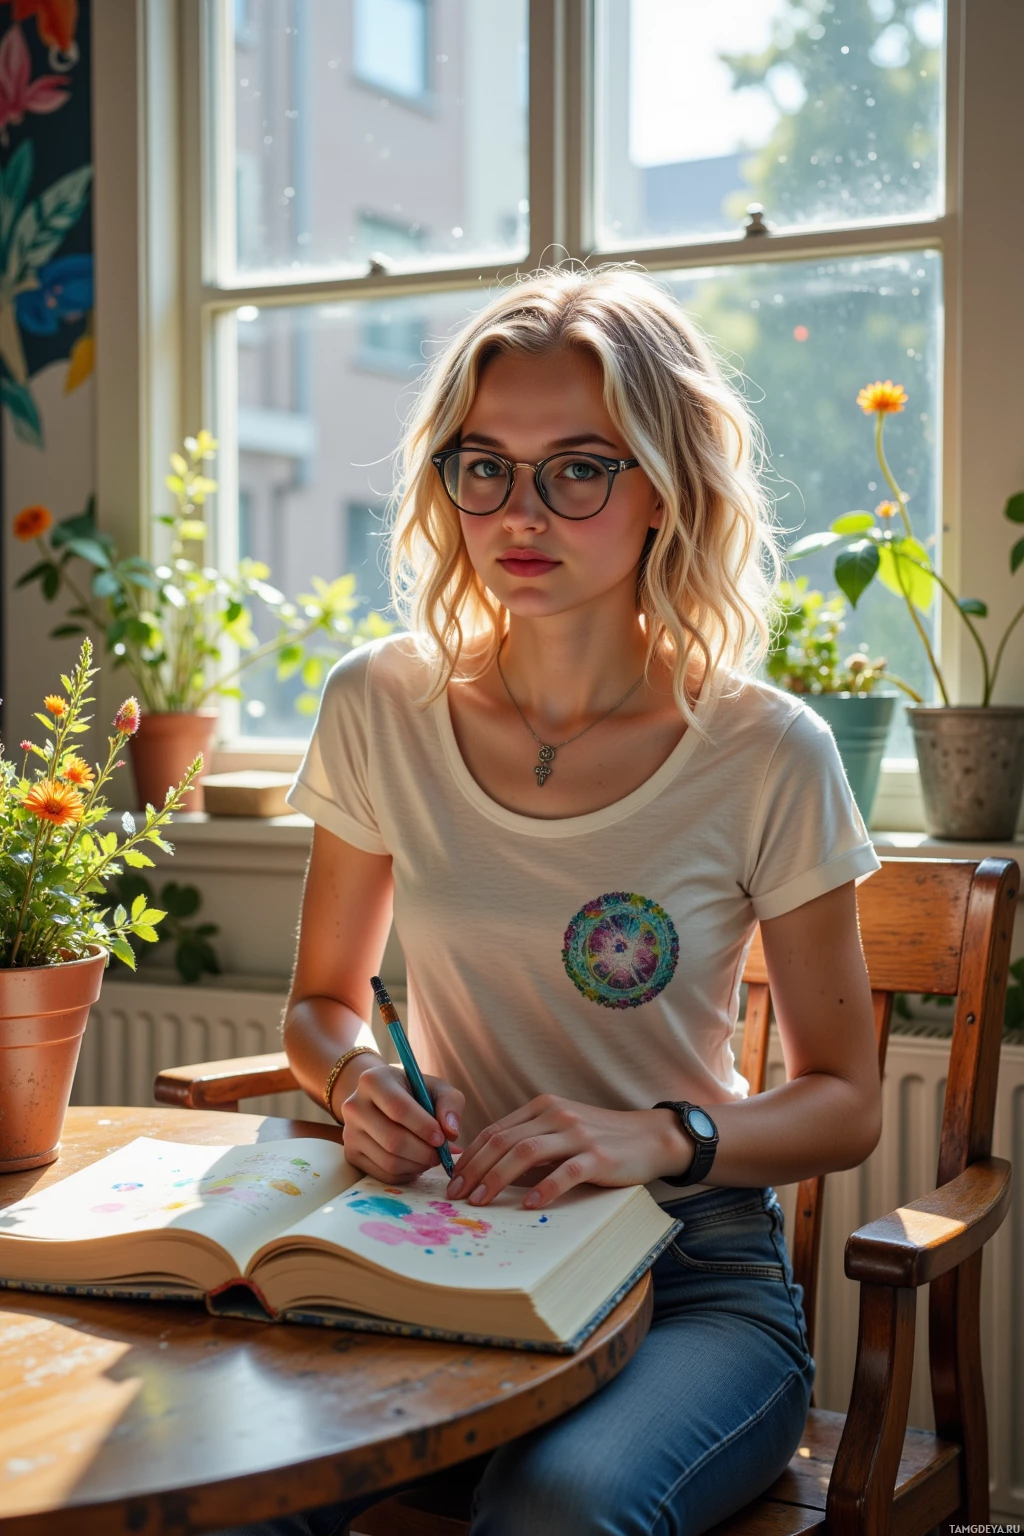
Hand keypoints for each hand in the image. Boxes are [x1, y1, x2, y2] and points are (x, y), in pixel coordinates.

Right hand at [337, 1059, 464, 1183]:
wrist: (382, 1099)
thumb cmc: (414, 1092)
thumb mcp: (436, 1087)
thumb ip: (450, 1103)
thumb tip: (450, 1132)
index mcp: (373, 1080)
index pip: (398, 1109)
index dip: (424, 1127)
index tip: (442, 1138)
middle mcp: (354, 1106)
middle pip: (393, 1141)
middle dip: (424, 1152)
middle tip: (441, 1153)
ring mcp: (349, 1133)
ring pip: (389, 1162)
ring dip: (418, 1165)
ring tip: (431, 1157)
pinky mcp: (351, 1154)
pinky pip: (384, 1175)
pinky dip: (407, 1174)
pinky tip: (417, 1163)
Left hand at [445, 1095, 693, 1209]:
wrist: (649, 1137)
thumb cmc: (599, 1139)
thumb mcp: (559, 1133)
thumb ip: (527, 1144)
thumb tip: (484, 1170)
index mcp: (542, 1107)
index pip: (495, 1130)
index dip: (469, 1156)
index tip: (451, 1180)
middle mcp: (556, 1115)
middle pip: (503, 1140)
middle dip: (474, 1169)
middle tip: (456, 1195)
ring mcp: (577, 1134)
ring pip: (526, 1152)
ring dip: (497, 1178)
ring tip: (481, 1201)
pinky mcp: (598, 1156)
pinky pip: (565, 1172)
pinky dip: (544, 1189)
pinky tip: (529, 1205)